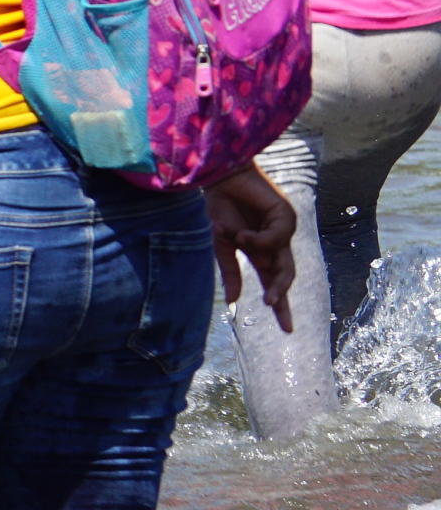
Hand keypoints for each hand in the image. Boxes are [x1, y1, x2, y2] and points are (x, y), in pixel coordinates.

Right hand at [207, 164, 296, 332]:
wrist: (221, 179)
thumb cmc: (221, 208)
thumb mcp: (222, 246)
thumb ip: (231, 272)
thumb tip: (233, 302)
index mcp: (260, 252)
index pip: (274, 283)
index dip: (281, 306)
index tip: (288, 330)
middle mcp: (275, 244)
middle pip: (286, 277)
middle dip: (280, 295)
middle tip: (274, 310)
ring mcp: (283, 230)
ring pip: (284, 263)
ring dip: (263, 260)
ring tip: (239, 242)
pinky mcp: (286, 216)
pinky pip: (277, 240)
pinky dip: (258, 239)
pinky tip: (242, 232)